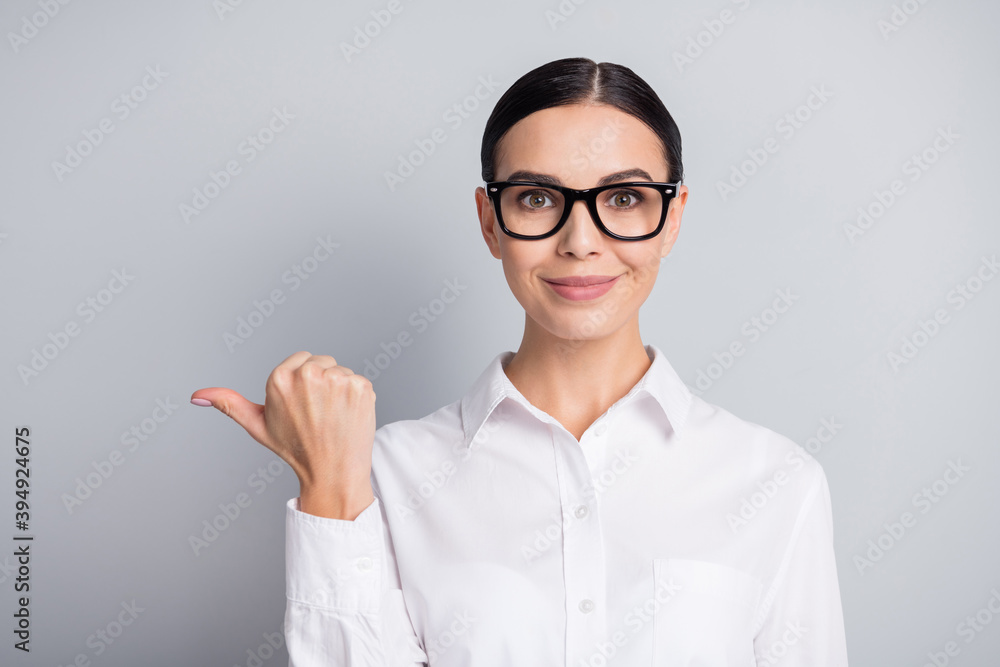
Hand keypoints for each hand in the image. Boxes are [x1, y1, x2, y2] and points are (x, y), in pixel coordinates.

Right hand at [191, 351, 375, 518]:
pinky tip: (347, 416)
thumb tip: (197, 395)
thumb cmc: (295, 449)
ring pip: (340, 371)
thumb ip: (230, 404)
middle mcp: (308, 374)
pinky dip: (356, 397)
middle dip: (321, 382)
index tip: (302, 405)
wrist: (333, 472)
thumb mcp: (258, 426)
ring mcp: (337, 379)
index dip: (303, 383)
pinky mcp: (360, 386)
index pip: (300, 359)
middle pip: (321, 362)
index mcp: (279, 378)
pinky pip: (359, 380)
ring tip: (331, 416)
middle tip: (317, 413)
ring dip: (339, 390)